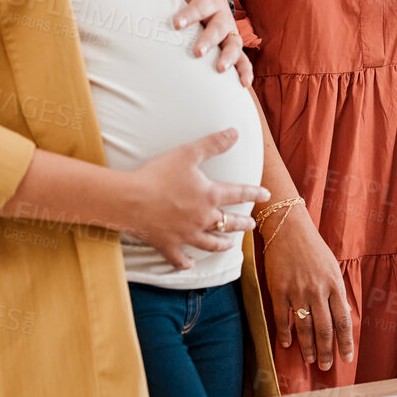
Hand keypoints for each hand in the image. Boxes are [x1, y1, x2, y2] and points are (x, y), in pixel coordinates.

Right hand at [123, 128, 268, 267]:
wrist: (130, 199)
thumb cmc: (158, 174)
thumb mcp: (188, 153)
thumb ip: (213, 144)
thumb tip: (235, 132)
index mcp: (209, 195)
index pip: (239, 194)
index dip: (254, 193)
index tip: (266, 195)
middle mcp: (202, 218)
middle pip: (229, 223)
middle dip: (242, 224)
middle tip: (251, 225)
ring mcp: (186, 234)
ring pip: (210, 243)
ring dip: (222, 244)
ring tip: (230, 244)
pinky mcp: (168, 245)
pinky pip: (180, 258)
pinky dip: (186, 262)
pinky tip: (190, 264)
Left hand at [148, 0, 251, 87]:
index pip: (200, 6)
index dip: (189, 15)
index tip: (176, 24)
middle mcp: (222, 16)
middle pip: (218, 28)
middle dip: (208, 40)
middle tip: (197, 52)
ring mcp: (230, 32)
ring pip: (234, 45)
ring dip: (229, 57)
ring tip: (219, 69)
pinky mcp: (233, 45)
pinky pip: (243, 60)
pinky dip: (245, 71)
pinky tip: (243, 85)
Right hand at [262, 206, 353, 370]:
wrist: (288, 228)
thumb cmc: (313, 248)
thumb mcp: (333, 267)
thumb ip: (337, 291)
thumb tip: (343, 314)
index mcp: (335, 285)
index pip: (343, 321)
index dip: (346, 343)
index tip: (347, 358)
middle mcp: (318, 290)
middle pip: (324, 329)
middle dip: (326, 351)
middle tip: (326, 366)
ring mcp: (298, 291)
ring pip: (304, 327)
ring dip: (307, 347)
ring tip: (309, 360)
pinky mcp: (279, 290)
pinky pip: (283, 317)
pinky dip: (285, 333)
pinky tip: (287, 344)